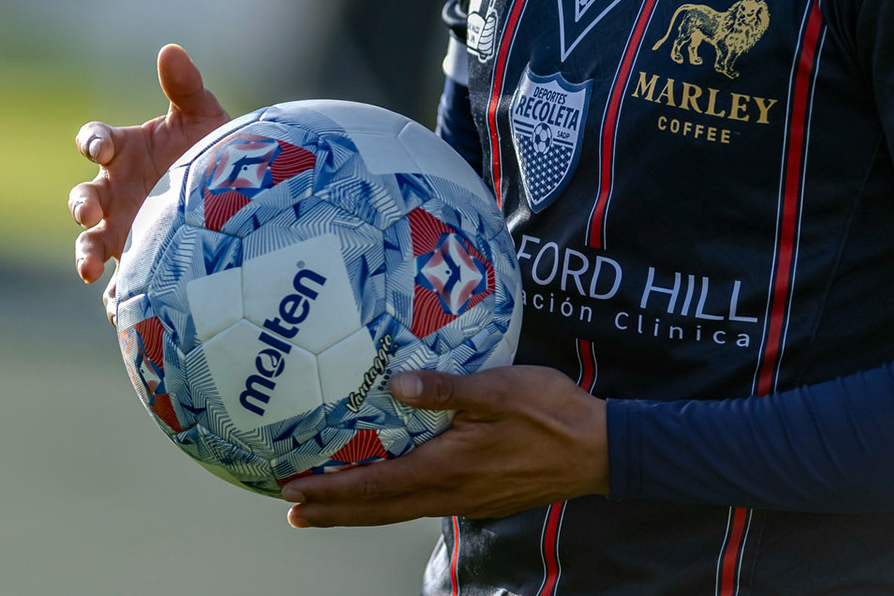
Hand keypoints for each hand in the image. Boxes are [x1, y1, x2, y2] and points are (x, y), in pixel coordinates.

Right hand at [69, 44, 229, 308]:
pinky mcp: (136, 262)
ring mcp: (121, 229)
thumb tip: (170, 50)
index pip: (95, 140)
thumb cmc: (211, 150)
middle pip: (82, 197)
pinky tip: (120, 307)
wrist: (239, 199)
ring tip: (89, 270)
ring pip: (88, 243)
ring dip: (83, 254)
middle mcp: (115, 191)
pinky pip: (117, 283)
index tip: (102, 147)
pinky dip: (114, 295)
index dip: (93, 141)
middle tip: (89, 213)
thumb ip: (186, 87)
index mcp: (125, 151)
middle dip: (81, 205)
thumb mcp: (204, 117)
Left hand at [280, 365, 608, 526]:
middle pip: (379, 510)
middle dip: (333, 511)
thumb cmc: (552, 413)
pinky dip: (391, 501)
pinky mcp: (480, 495)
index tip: (294, 493)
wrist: (600, 450)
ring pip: (399, 509)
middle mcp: (450, 492)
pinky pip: (422, 502)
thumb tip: (396, 382)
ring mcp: (466, 499)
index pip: (376, 488)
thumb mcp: (498, 389)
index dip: (331, 493)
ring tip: (327, 506)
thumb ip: (445, 388)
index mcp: (447, 468)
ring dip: (359, 510)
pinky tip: (387, 488)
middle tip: (293, 510)